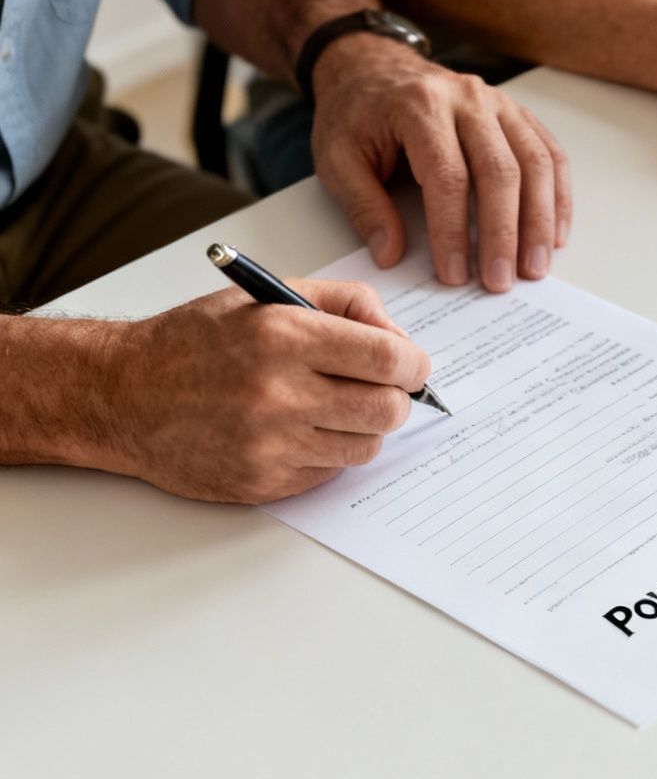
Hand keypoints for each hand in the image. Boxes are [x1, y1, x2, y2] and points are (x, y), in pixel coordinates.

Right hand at [90, 281, 431, 503]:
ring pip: (366, 446)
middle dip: (395, 398)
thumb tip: (401, 339)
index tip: (410, 365)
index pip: (390, 358)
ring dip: (362, 428)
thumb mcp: (267, 296)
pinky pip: (329, 473)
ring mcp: (269, 444)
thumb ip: (346, 304)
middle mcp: (278, 392)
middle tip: (377, 389)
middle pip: (388, 409)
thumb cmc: (195, 342)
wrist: (121, 395)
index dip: (413, 363)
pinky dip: (327, 453)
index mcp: (283, 335)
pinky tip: (297, 432)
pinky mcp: (261, 482)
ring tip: (331, 408)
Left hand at [309, 35, 571, 291]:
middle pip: (500, 171)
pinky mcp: (518, 115)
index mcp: (420, 106)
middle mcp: (468, 99)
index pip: (448, 176)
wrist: (373, 67)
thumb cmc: (356, 114)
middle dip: (504, 233)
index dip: (453, 230)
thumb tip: (391, 253)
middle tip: (501, 281)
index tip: (454, 274)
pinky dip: (558, 197)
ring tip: (535, 267)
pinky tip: (555, 234)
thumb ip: (364, 206)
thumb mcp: (336, 158)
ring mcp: (500, 104)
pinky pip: (550, 155)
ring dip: (540, 221)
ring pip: (535, 164)